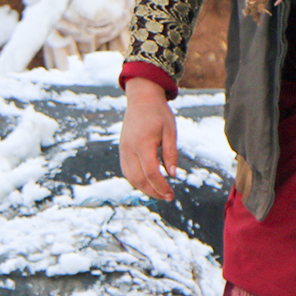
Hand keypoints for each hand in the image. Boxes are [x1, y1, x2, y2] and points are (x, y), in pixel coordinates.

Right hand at [120, 77, 178, 200]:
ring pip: (131, 177)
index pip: (151, 173)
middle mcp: (129, 149)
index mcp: (143, 144)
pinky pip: (127, 171)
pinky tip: (149, 183)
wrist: (141, 98)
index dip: (161, 187)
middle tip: (168, 197)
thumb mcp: (170, 131)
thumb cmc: (159, 113)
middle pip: (139, 179)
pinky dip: (137, 180)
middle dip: (153, 191)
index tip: (171, 195)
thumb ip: (170, 153)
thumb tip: (173, 175)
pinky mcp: (122, 149)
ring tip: (160, 193)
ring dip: (144, 188)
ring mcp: (123, 150)